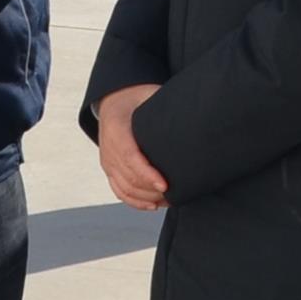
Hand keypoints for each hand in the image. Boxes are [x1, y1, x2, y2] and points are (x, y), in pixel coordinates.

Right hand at [95, 83, 168, 209]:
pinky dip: (135, 201)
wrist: (114, 101)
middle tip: (176, 195)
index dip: (146, 174)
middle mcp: (107, 147)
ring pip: (124, 188)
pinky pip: (119, 191)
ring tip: (169, 200)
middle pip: (128, 177)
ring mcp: (107, 160)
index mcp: (116, 127)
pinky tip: (153, 205)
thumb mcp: (149, 93)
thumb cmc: (137, 97)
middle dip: (151, 191)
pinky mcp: (109, 169)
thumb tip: (193, 111)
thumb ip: (164, 103)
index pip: (129, 157)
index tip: (165, 185)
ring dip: (146, 198)